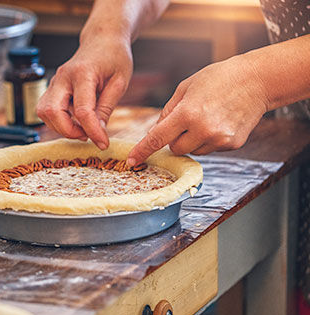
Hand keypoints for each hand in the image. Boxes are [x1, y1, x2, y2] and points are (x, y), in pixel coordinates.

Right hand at [37, 36, 132, 149]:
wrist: (102, 39)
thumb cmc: (114, 57)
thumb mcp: (120, 82)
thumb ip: (106, 108)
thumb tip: (99, 133)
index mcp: (83, 73)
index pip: (82, 110)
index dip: (93, 131)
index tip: (104, 143)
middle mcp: (63, 77)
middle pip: (52, 111)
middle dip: (68, 131)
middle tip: (87, 136)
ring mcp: (54, 81)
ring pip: (44, 112)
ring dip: (61, 127)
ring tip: (82, 129)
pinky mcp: (52, 87)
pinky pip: (46, 109)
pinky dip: (58, 121)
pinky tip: (75, 122)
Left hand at [127, 55, 268, 165]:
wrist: (257, 80)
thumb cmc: (218, 79)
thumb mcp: (186, 88)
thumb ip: (168, 112)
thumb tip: (155, 132)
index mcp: (187, 113)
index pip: (157, 138)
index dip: (143, 150)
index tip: (132, 160)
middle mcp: (203, 129)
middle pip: (175, 148)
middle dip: (174, 139)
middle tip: (186, 121)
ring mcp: (219, 139)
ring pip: (192, 151)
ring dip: (192, 140)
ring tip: (207, 118)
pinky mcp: (232, 144)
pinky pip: (210, 149)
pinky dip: (209, 140)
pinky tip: (220, 122)